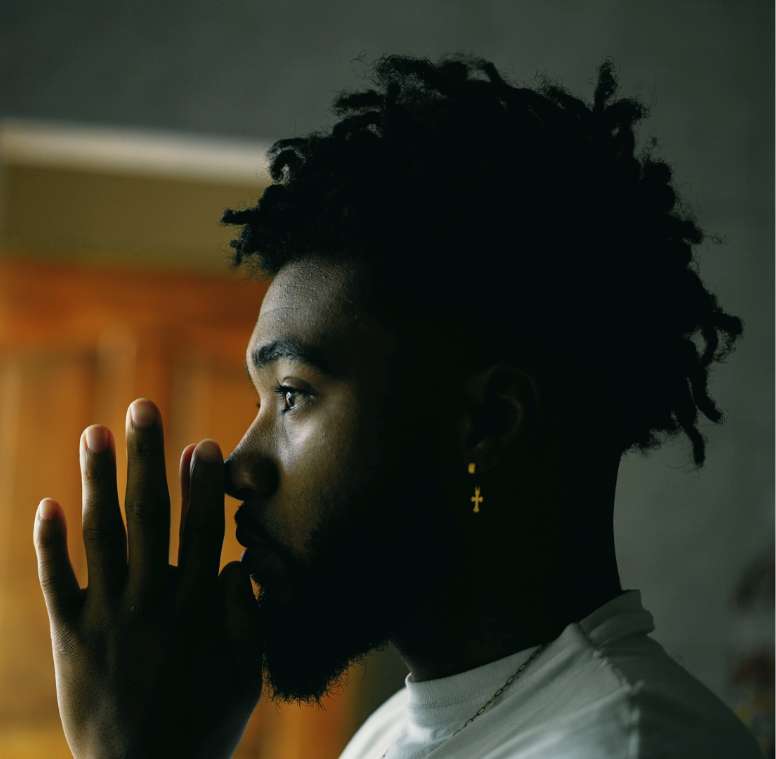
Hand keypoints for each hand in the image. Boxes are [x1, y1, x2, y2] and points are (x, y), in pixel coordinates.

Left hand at [33, 399, 262, 758]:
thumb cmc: (205, 723)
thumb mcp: (247, 672)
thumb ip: (248, 616)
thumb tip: (240, 563)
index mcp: (197, 607)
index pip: (201, 530)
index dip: (202, 484)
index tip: (200, 442)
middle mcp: (151, 600)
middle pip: (149, 516)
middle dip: (146, 458)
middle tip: (142, 407)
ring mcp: (107, 617)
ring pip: (102, 535)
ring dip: (98, 481)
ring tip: (94, 432)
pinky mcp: (72, 637)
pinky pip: (58, 583)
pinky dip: (51, 544)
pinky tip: (47, 504)